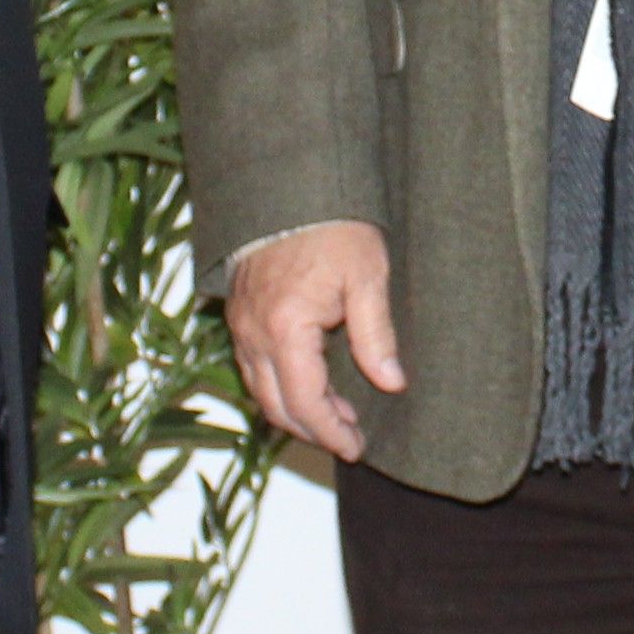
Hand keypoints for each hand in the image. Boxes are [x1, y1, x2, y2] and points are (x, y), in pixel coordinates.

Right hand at [225, 220, 404, 460]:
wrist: (292, 186)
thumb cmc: (333, 227)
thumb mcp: (367, 278)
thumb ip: (376, 335)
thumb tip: (392, 383)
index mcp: (285, 329)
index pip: (305, 403)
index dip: (331, 433)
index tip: (356, 448)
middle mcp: (253, 333)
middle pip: (276, 406)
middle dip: (313, 429)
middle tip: (350, 437)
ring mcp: (242, 324)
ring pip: (260, 390)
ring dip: (296, 409)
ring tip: (338, 413)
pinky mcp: (240, 314)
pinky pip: (253, 366)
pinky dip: (280, 385)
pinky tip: (312, 381)